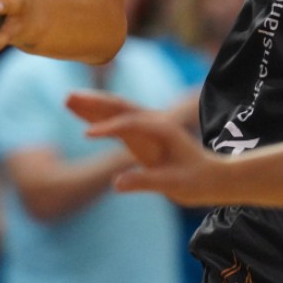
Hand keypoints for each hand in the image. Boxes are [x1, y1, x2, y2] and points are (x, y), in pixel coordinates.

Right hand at [67, 89, 228, 205]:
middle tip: (68, 97)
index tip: (86, 135)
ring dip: (93, 104)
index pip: (129, 125)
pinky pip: (117, 121)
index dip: (108, 128)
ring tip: (68, 99)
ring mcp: (147, 127)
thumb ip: (145, 181)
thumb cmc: (197, 182)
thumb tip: (115, 183)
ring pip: (116, 110)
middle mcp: (153, 123)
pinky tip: (83, 115)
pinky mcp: (142, 134)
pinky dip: (99, 116)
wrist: (214, 178)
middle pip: (119, 107)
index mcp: (162, 131)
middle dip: (93, 102)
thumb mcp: (174, 185)